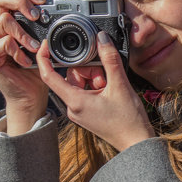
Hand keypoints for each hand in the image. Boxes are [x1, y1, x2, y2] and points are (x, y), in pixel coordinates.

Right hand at [0, 0, 57, 134]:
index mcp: (7, 21)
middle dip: (21, 2)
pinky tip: (27, 61)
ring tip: (35, 47)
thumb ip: (45, 18)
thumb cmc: (38, 68)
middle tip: (36, 15)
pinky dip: (18, 51)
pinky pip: (2, 44)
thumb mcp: (45, 39)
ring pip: (3, 21)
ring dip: (24, 32)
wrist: (31, 96)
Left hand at [35, 31, 155, 151]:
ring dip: (95, 78)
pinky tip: (110, 90)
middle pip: (71, 76)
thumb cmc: (128, 120)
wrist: (136, 142)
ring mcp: (79, 111)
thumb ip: (110, 59)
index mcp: (75, 102)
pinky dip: (97, 86)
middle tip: (106, 77)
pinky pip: (85, 91)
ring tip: (110, 86)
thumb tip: (102, 39)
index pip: (49, 76)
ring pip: (80, 83)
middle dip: (89, 70)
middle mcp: (72, 107)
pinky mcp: (86, 112)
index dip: (45, 57)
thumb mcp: (120, 85)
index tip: (48, 44)